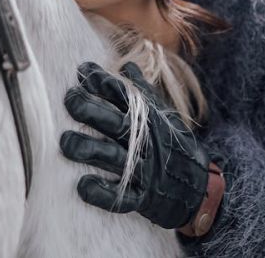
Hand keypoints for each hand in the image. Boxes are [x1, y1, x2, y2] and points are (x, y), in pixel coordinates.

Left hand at [59, 61, 210, 228]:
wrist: (199, 187)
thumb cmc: (174, 146)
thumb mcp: (164, 117)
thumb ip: (144, 92)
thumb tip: (127, 65)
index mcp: (148, 121)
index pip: (124, 97)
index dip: (103, 82)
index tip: (83, 70)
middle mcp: (145, 144)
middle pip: (115, 123)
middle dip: (91, 110)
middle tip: (70, 100)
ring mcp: (143, 171)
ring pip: (112, 158)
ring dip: (88, 149)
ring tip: (65, 142)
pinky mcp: (141, 198)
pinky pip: (120, 197)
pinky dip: (102, 192)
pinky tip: (83, 184)